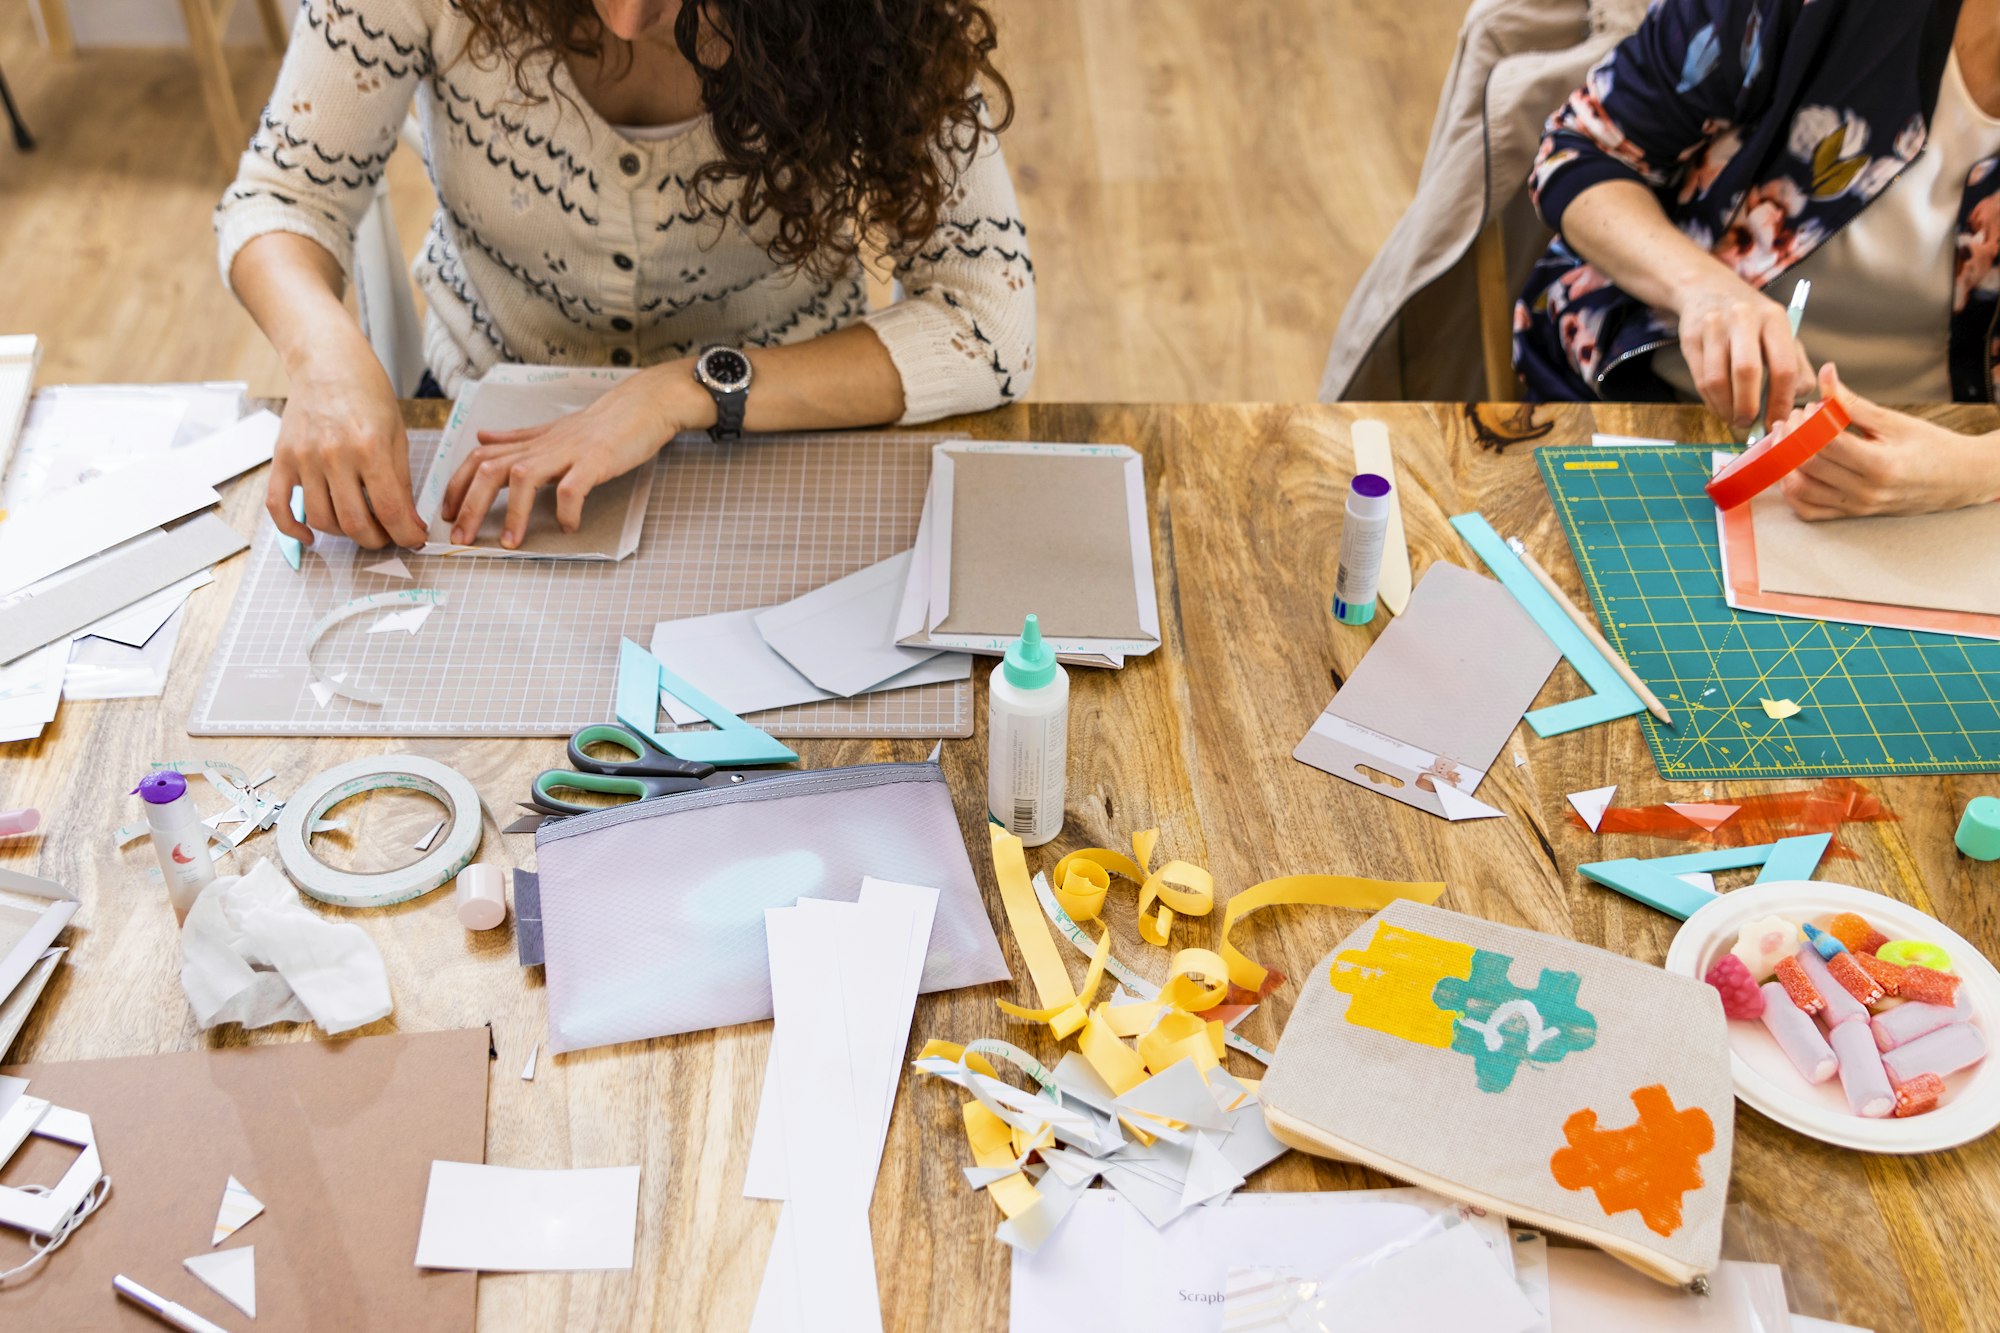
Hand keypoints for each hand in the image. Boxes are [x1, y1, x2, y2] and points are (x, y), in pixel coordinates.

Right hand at [267, 349, 426, 549]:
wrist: (327, 362)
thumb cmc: (367, 395)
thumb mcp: (397, 436)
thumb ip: (402, 482)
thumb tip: (409, 524)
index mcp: (370, 448)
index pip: (390, 511)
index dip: (406, 535)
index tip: (413, 540)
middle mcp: (334, 456)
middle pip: (354, 523)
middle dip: (377, 540)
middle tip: (388, 535)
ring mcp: (304, 458)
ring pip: (321, 520)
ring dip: (344, 534)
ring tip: (360, 525)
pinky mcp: (281, 458)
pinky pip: (278, 506)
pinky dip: (292, 530)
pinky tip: (311, 537)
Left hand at [440, 364, 694, 547]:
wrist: (643, 405)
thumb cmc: (602, 424)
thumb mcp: (551, 430)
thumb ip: (516, 438)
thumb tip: (481, 438)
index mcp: (531, 442)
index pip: (479, 459)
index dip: (457, 486)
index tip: (449, 515)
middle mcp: (542, 446)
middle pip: (490, 470)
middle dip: (471, 506)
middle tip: (463, 539)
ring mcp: (568, 452)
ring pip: (523, 477)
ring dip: (513, 513)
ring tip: (512, 542)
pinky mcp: (596, 461)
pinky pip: (572, 489)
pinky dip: (566, 512)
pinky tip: (568, 527)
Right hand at [1675, 276, 1809, 429]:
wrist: (1709, 290)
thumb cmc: (1753, 321)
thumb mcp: (1782, 333)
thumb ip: (1797, 366)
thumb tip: (1797, 400)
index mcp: (1775, 319)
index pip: (1783, 367)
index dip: (1781, 401)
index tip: (1777, 421)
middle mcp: (1744, 318)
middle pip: (1746, 371)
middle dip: (1748, 406)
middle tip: (1749, 424)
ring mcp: (1714, 326)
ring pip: (1717, 380)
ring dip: (1726, 408)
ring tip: (1734, 418)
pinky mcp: (1691, 338)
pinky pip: (1700, 379)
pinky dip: (1711, 401)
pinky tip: (1721, 407)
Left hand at [1779, 364, 1999, 519]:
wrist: (1959, 478)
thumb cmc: (1931, 446)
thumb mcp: (1895, 421)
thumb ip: (1853, 403)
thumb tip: (1826, 374)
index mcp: (1880, 466)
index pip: (1825, 445)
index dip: (1807, 423)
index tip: (1807, 407)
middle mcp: (1865, 492)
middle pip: (1808, 466)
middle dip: (1791, 439)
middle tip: (1793, 419)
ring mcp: (1857, 508)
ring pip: (1801, 491)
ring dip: (1785, 463)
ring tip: (1789, 439)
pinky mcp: (1852, 515)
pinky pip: (1809, 511)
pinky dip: (1793, 491)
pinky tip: (1793, 468)